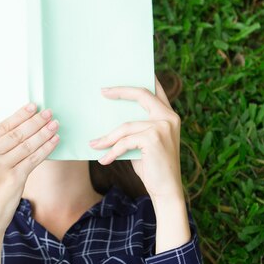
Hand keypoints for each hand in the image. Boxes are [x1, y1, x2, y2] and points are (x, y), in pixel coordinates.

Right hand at [0, 103, 59, 233]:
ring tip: (55, 124)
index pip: (2, 127)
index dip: (20, 116)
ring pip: (27, 145)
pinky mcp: (13, 179)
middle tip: (49, 113)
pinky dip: (46, 148)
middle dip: (35, 122)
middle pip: (16, 134)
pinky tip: (54, 141)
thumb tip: (23, 129)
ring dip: (44, 133)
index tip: (33, 107)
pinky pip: (34, 159)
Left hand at [89, 74, 183, 201]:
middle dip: (120, 91)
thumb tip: (112, 123)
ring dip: (107, 138)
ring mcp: (162, 127)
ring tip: (94, 145)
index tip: (127, 74)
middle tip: (102, 91)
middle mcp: (169, 118)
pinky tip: (104, 160)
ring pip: (126, 127)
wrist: (167, 190)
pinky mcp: (153, 139)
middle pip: (141, 95)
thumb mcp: (145, 145)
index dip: (142, 79)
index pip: (156, 91)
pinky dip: (112, 151)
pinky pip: (125, 142)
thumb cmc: (154, 168)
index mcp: (169, 116)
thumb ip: (136, 130)